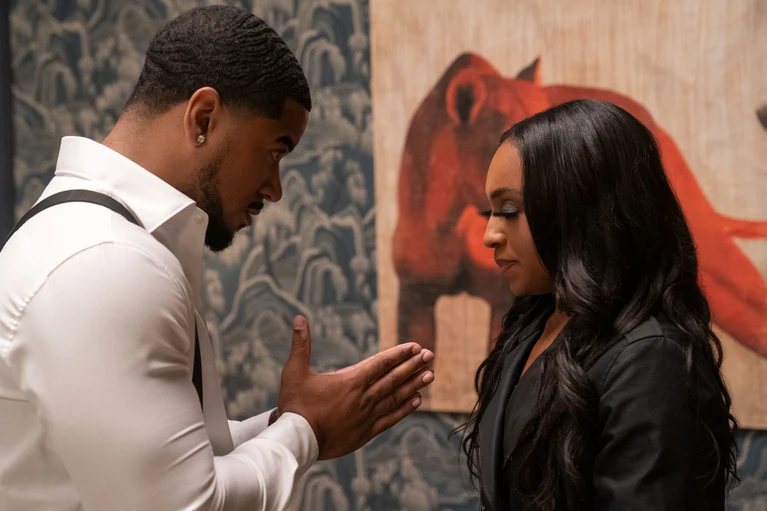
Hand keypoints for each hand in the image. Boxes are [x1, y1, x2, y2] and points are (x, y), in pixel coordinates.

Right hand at [276, 315, 433, 459]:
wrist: (297, 442)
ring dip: (414, 385)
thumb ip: (300, 344)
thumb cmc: (295, 405)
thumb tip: (299, 318)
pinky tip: (417, 401)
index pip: (381, 363)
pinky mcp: (366, 432)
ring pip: (396, 397)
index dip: (400, 354)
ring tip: (430, 375)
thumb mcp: (294, 371)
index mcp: (350, 380)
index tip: (416, 347)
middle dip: (413, 365)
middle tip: (431, 355)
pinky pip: (391, 418)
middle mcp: (364, 397)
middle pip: (394, 378)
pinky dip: (405, 409)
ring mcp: (367, 416)